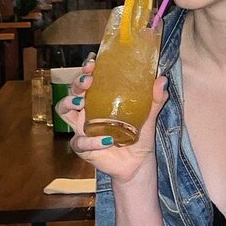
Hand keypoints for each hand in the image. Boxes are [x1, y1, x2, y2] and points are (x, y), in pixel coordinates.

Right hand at [57, 55, 168, 183]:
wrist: (138, 163)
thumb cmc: (139, 136)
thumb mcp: (149, 116)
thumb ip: (155, 100)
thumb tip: (162, 80)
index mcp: (100, 99)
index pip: (88, 79)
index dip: (86, 69)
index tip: (93, 62)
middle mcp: (87, 111)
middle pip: (72, 91)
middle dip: (76, 82)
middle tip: (87, 80)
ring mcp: (82, 128)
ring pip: (64, 111)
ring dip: (69, 103)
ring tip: (81, 102)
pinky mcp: (84, 147)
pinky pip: (80, 142)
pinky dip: (92, 141)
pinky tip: (107, 141)